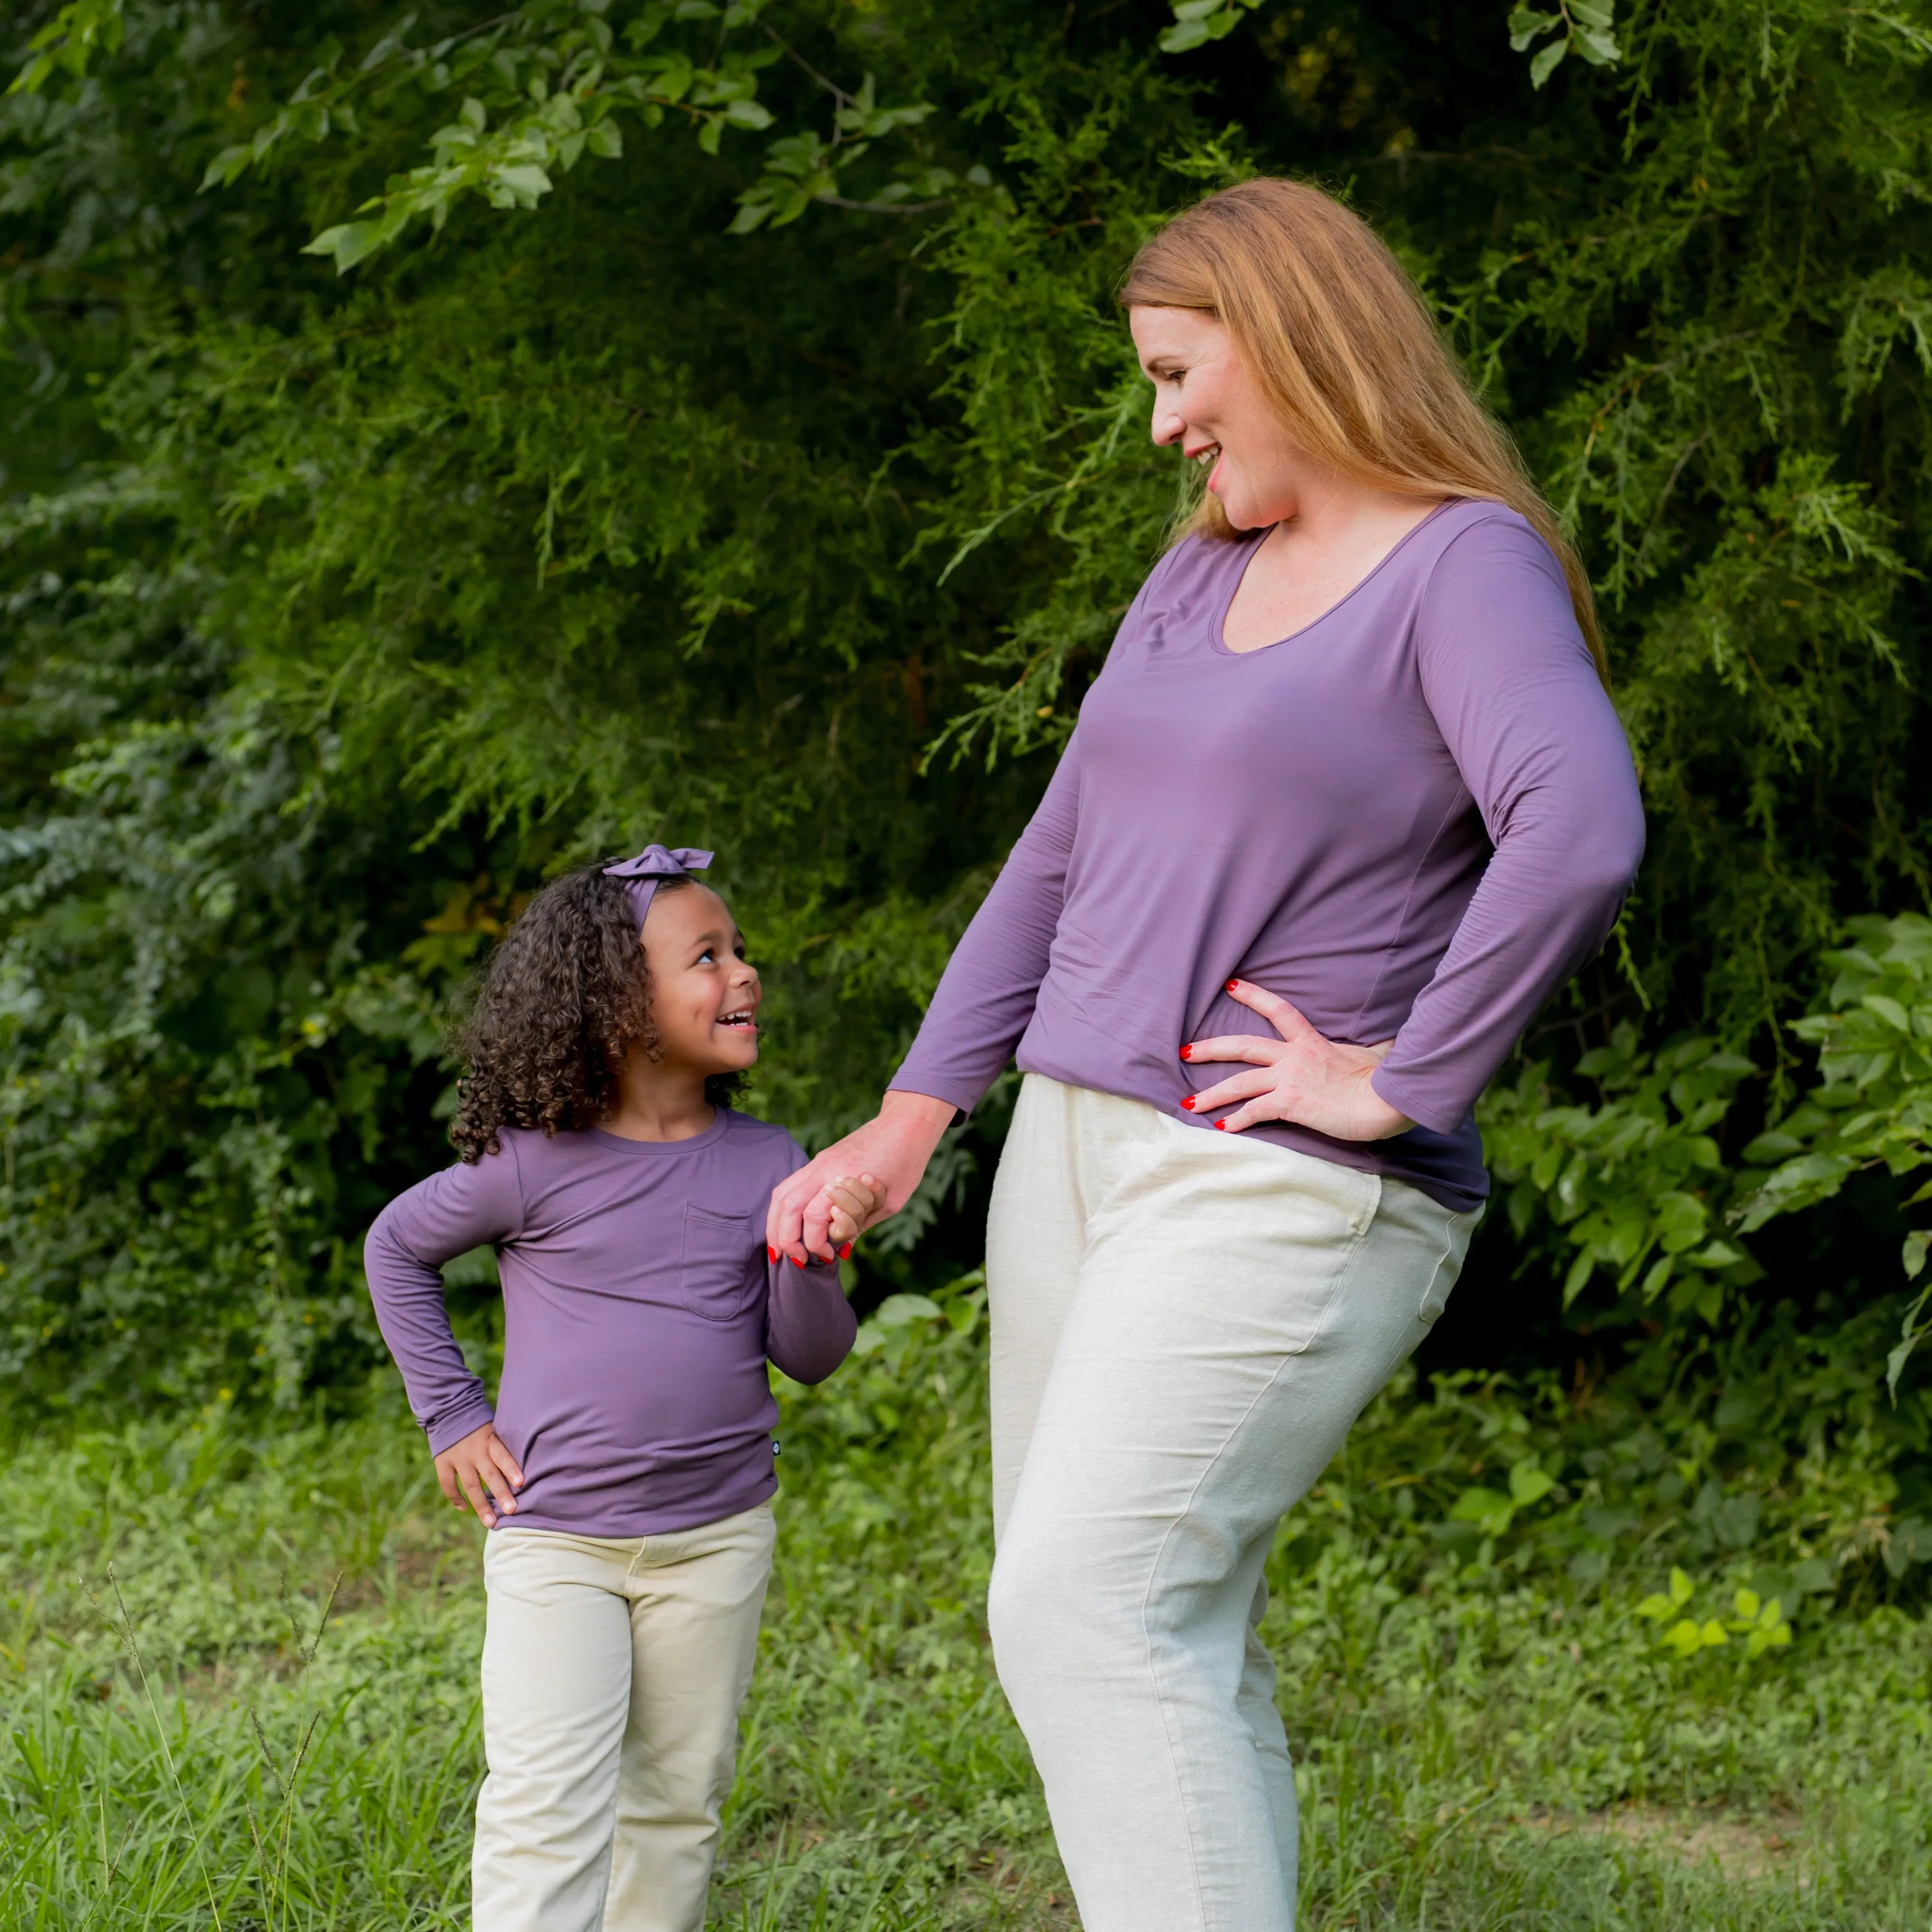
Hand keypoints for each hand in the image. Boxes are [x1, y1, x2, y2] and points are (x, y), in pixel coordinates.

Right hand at [434, 1421, 524, 1528]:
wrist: (450, 1411)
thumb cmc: (480, 1426)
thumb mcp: (495, 1428)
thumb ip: (503, 1447)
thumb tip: (523, 1472)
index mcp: (490, 1439)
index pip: (502, 1455)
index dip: (511, 1469)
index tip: (521, 1483)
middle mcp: (474, 1450)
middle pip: (489, 1475)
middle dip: (501, 1494)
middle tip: (512, 1510)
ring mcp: (457, 1458)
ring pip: (470, 1485)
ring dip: (481, 1505)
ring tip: (491, 1522)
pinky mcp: (442, 1462)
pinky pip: (448, 1484)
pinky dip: (456, 1498)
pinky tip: (464, 1508)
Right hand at [766, 1090, 954, 1262]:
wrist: (905, 1123)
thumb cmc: (906, 1163)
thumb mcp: (890, 1203)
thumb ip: (861, 1224)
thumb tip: (841, 1248)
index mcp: (845, 1179)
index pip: (814, 1218)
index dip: (816, 1243)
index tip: (828, 1257)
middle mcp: (825, 1169)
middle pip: (789, 1206)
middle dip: (785, 1237)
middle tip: (794, 1260)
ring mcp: (818, 1162)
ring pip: (782, 1194)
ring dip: (776, 1223)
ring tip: (779, 1248)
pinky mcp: (819, 1160)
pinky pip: (790, 1185)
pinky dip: (783, 1208)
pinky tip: (785, 1224)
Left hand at [1181, 979, 1413, 1141]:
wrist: (1384, 1099)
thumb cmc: (1381, 1079)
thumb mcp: (1371, 1055)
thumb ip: (1365, 1049)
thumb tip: (1385, 1046)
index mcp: (1311, 1042)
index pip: (1279, 1011)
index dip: (1254, 996)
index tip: (1232, 986)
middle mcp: (1294, 1057)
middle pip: (1242, 1045)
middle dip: (1210, 1048)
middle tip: (1185, 1051)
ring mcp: (1289, 1079)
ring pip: (1240, 1082)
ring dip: (1212, 1094)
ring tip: (1189, 1104)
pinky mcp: (1290, 1103)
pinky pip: (1254, 1111)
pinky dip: (1236, 1120)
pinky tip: (1221, 1128)